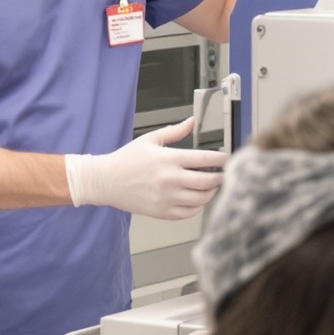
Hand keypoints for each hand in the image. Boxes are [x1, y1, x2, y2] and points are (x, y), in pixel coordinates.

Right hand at [66, 118, 225, 219]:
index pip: (204, 160)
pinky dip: (197, 207)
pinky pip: (188, 213)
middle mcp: (169, 179)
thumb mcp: (150, 139)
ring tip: (212, 187)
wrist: (106, 181)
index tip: (227, 159)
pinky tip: (197, 199)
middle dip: (220, 177)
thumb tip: (191, 121)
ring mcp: (166, 198)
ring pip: (200, 199)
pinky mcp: (161, 212)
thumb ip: (174, 131)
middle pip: (207, 181)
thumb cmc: (126, 160)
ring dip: (211, 193)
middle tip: (224, 174)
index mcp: (168, 159)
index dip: (220, 159)